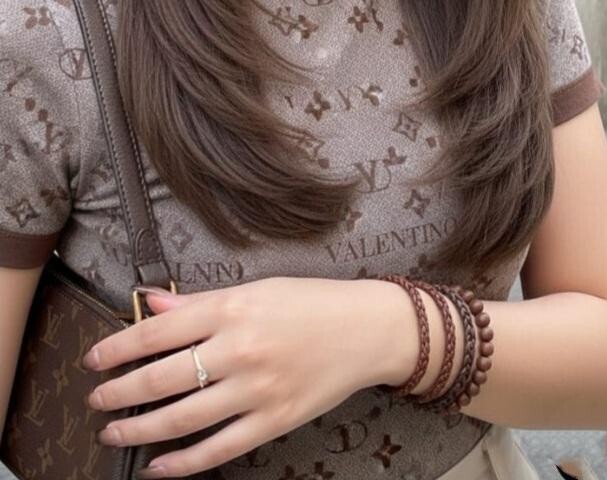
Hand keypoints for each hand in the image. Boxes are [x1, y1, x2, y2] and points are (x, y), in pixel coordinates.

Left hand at [83, 276, 391, 476]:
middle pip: (162, 378)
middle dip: (120, 392)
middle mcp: (240, 349)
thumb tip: (151, 303)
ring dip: (140, 429)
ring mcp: (257, 390)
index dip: (119, 348)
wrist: (366, 329)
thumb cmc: (309, 302)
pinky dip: (182, 463)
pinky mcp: (274, 421)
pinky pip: (219, 449)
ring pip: (183, 419)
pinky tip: (157, 466)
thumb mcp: (253, 289)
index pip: (158, 332)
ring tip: (114, 431)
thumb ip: (199, 301)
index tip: (94, 359)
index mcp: (231, 309)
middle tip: (96, 399)